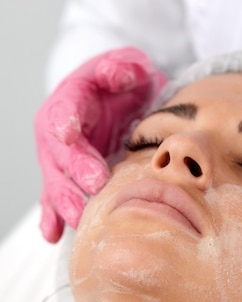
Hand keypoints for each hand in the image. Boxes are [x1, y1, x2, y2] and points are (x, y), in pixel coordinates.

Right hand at [35, 47, 166, 242]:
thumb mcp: (129, 65)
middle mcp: (57, 132)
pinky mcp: (66, 180)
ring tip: (80, 218)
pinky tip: (53, 235)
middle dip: (76, 170)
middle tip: (95, 184)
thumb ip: (122, 68)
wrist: (117, 102)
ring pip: (56, 182)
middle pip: (61, 153)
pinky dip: (52, 218)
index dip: (65, 120)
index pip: (65, 108)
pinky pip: (54, 201)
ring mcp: (59, 160)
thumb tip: (114, 74)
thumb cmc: (123, 84)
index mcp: (71, 99)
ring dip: (66, 202)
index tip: (69, 133)